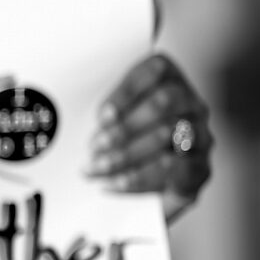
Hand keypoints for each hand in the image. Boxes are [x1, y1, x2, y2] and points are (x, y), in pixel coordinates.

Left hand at [91, 51, 211, 223]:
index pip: (155, 69)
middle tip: (93, 146)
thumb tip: (59, 105)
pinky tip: (115, 184)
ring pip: (169, 134)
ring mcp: (200, 134)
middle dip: (124, 126)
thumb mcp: (101, 119)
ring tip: (97, 168)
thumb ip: (93, 109)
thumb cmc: (114, 143)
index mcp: (168, 80)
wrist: (139, 190)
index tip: (101, 115)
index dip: (127, 90)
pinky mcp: (200, 168)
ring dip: (127, 153)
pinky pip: (178, 169)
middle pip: (164, 102)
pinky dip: (142, 177)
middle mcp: (190, 103)